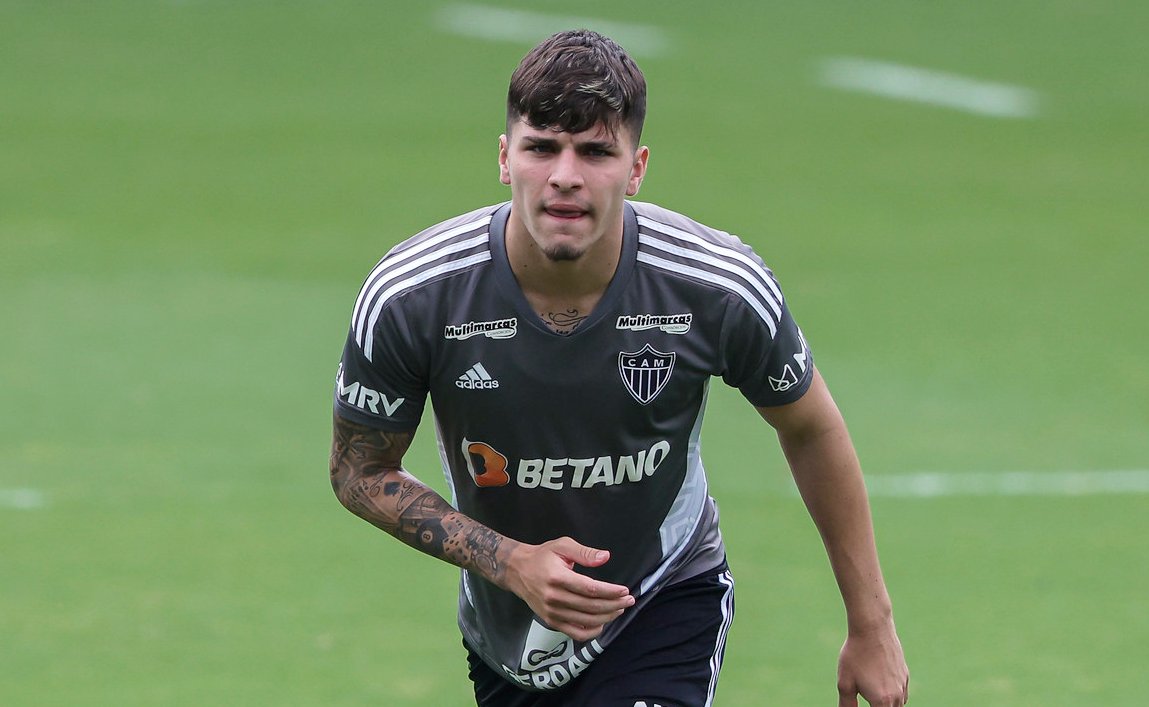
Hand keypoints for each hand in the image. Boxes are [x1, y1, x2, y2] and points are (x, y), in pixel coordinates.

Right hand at [502, 536, 634, 641]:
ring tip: (619, 609)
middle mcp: (554, 598)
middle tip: (629, 600)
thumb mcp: (562, 546)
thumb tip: (605, 557)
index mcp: (558, 578)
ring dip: (607, 617)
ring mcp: (552, 613)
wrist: (517, 571)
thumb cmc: (542, 556)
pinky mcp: (551, 621)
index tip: (624, 591)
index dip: (610, 592)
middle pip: (591, 607)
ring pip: (586, 621)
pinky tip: (602, 623)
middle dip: (614, 605)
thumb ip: (584, 552)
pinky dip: (591, 632)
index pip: (590, 589)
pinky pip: (575, 633)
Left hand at [837, 618, 908, 706]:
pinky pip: (902, 693)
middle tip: (866, 695)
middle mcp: (897, 696)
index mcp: (882, 702)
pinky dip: (893, 694)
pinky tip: (880, 684)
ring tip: (873, 693)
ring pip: (898, 705)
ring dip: (887, 704)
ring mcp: (904, 685)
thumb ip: (847, 705)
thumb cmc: (856, 655)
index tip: (864, 700)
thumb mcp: (845, 683)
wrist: (872, 629)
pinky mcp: (905, 674)